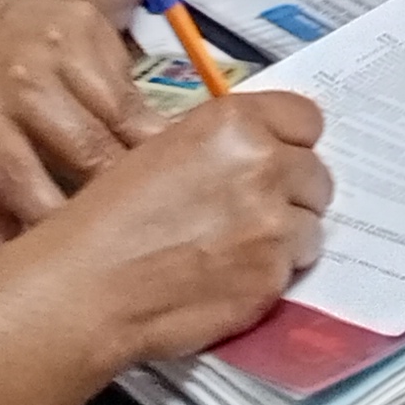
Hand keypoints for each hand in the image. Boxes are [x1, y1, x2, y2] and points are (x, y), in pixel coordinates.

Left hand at [0, 0, 149, 246]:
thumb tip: (24, 268)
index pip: (29, 187)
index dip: (66, 229)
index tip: (93, 258)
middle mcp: (21, 84)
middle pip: (90, 154)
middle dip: (124, 199)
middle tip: (149, 233)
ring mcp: (62, 52)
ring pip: (126, 121)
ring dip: (154, 164)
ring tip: (174, 198)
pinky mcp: (96, 30)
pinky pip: (137, 92)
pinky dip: (152, 126)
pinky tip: (164, 151)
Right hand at [26, 91, 332, 370]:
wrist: (88, 286)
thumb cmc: (109, 219)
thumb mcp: (165, 150)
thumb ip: (225, 144)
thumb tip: (262, 151)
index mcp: (234, 123)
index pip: (306, 118)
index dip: (292, 141)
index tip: (279, 157)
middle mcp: (264, 165)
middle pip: (316, 174)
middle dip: (292, 193)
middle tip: (253, 213)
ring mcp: (275, 225)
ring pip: (310, 226)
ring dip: (284, 238)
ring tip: (236, 250)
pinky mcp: (273, 278)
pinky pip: (292, 271)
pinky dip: (268, 276)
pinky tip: (228, 278)